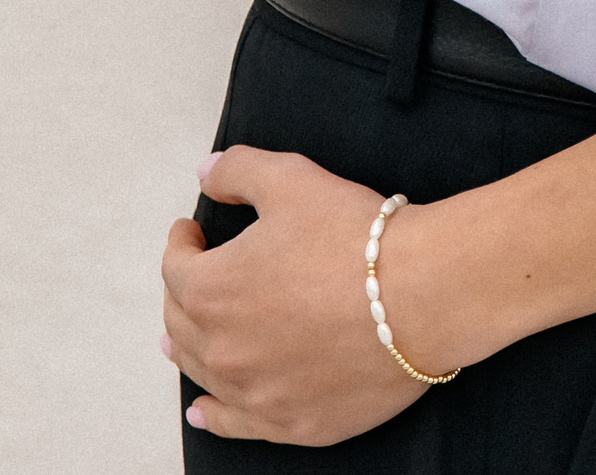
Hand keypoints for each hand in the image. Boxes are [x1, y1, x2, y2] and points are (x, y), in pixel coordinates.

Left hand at [163, 147, 448, 445]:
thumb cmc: (355, 236)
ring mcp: (254, 394)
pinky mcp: (289, 422)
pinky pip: (233, 424)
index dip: (182, 243)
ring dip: (189, 347)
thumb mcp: (292, 179)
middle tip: (194, 277)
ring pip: (202, 372)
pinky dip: (212, 414)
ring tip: (183, 337)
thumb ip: (239, 171)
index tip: (192, 232)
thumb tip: (206, 172)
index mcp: (212, 289)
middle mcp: (221, 350)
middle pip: (181, 323)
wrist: (420, 295)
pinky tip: (203, 409)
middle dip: (182, 293)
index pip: (176, 267)